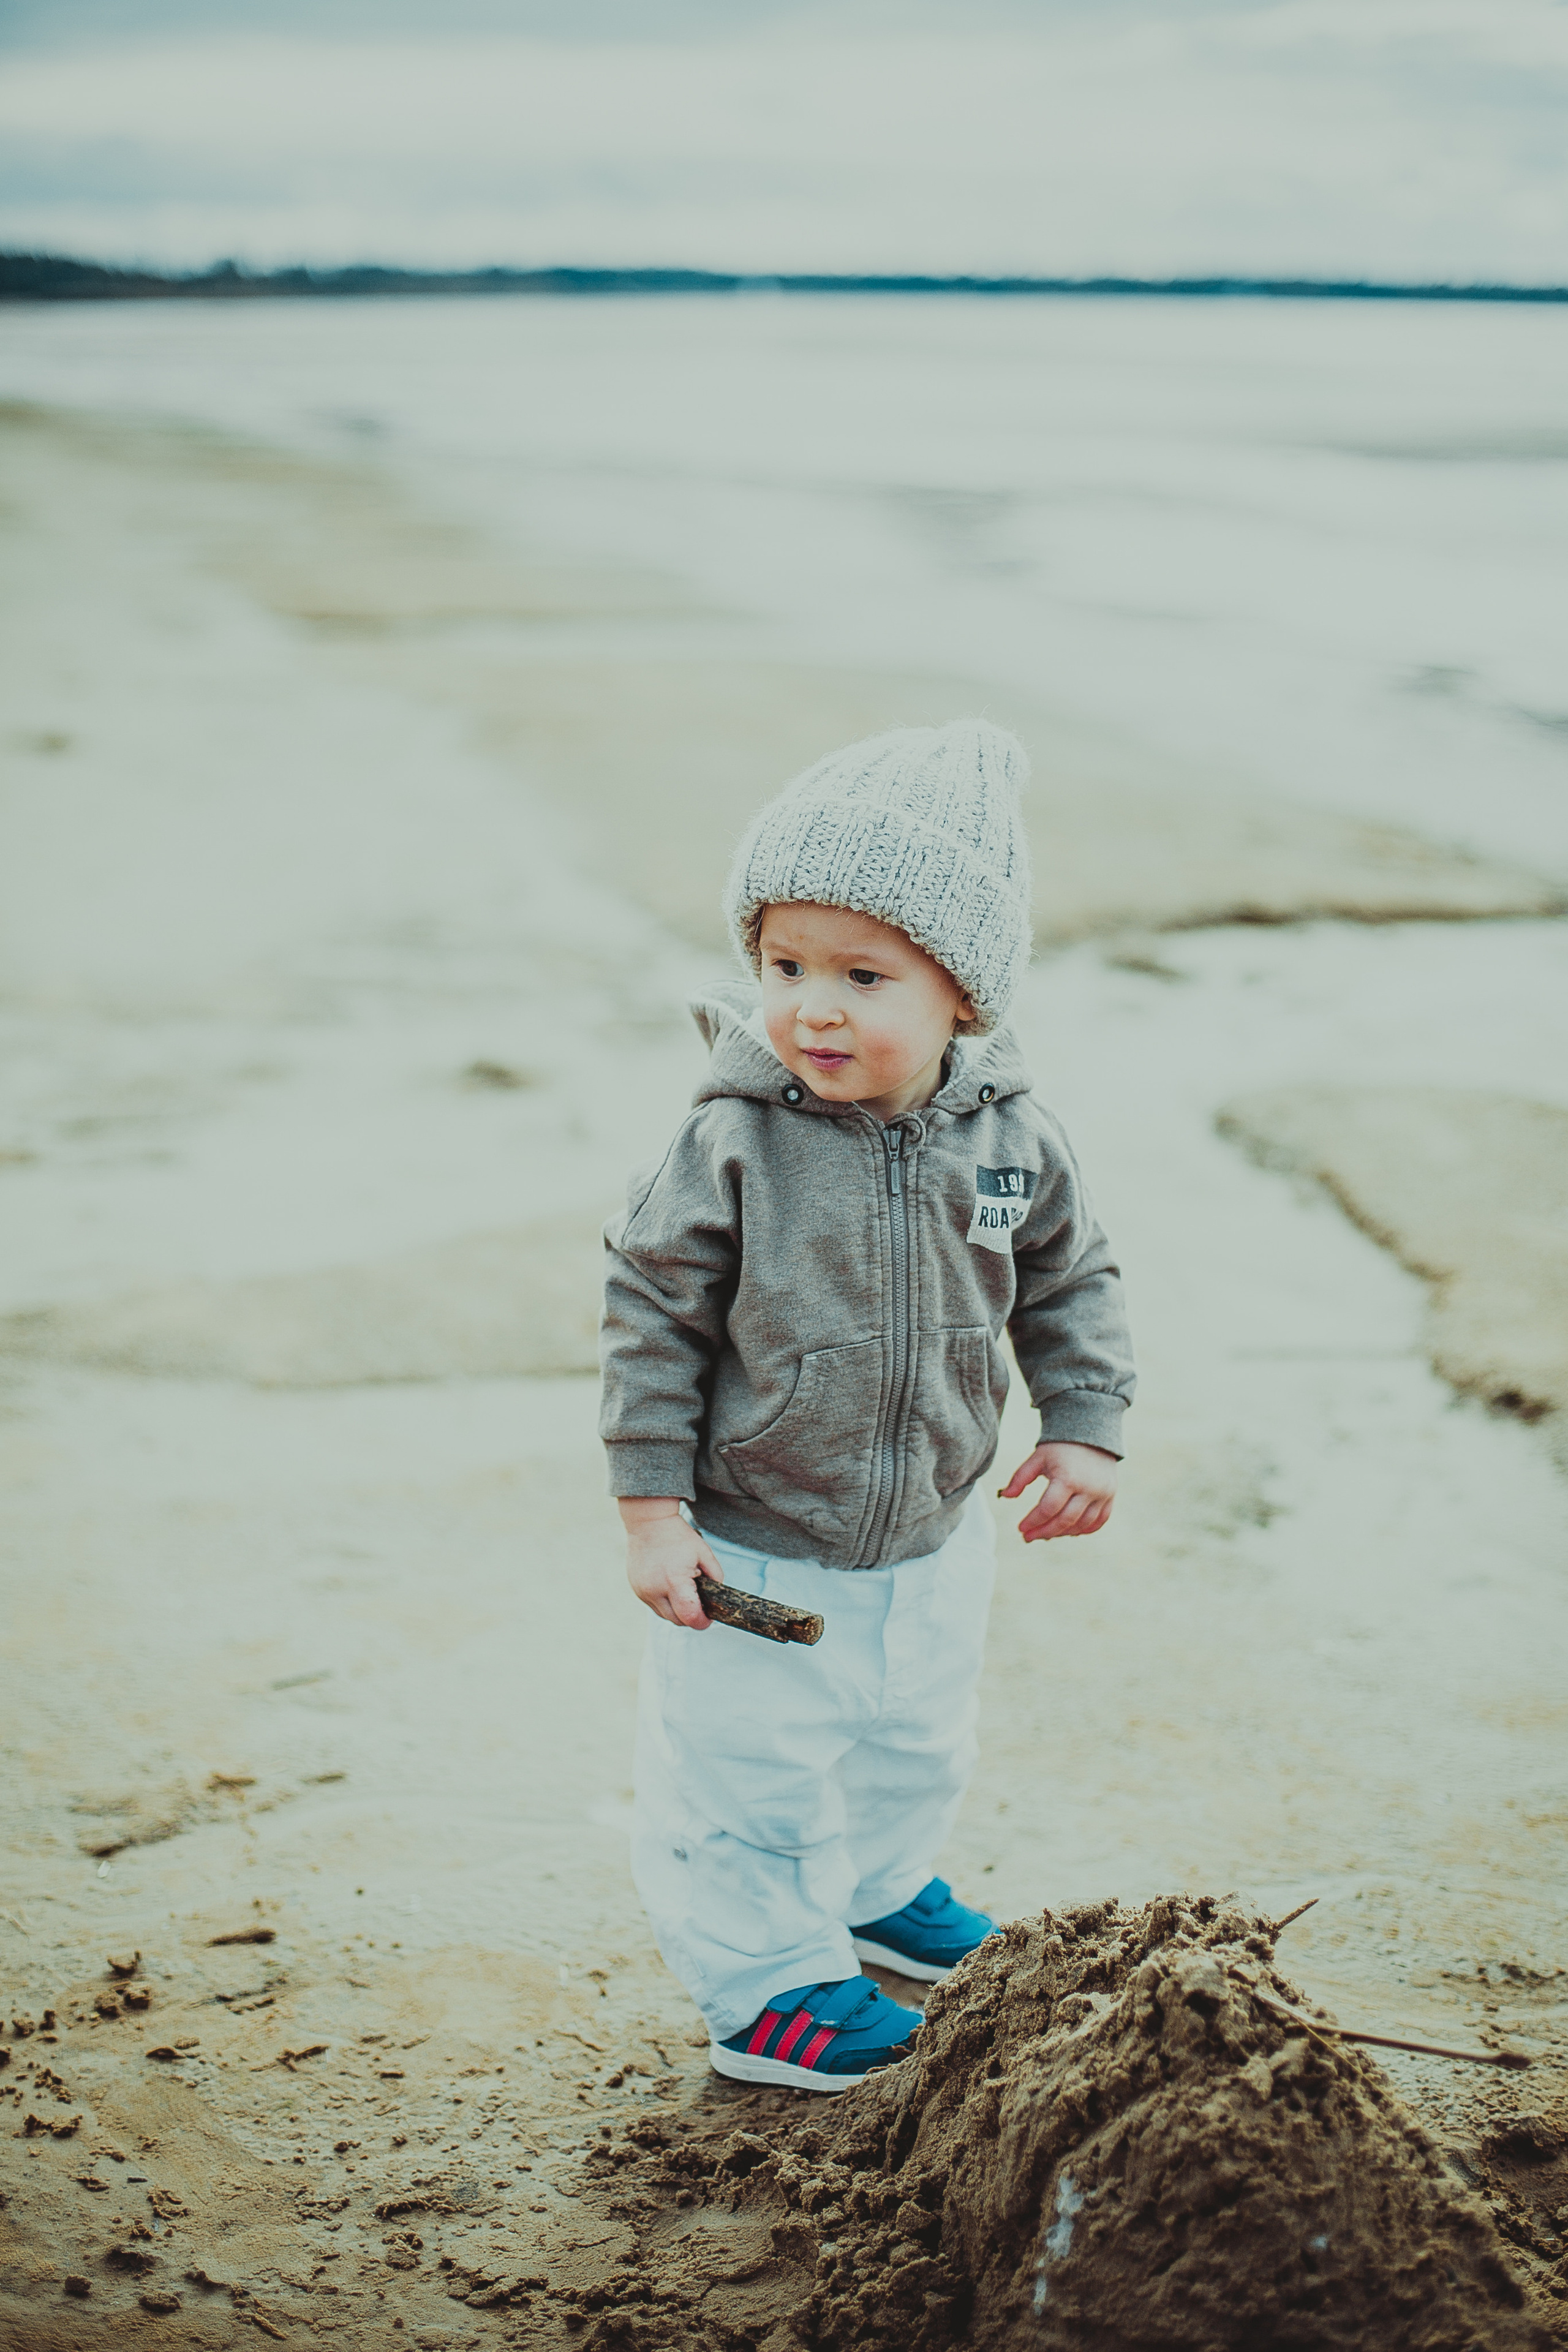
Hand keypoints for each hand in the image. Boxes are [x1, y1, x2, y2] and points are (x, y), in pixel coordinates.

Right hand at [619, 1498, 719, 1627]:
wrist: (649, 1523)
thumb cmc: (678, 1537)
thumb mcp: (704, 1554)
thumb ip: (716, 1577)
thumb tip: (716, 1598)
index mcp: (674, 1580)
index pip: (690, 1617)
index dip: (703, 1622)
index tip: (709, 1618)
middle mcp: (655, 1590)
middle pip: (677, 1621)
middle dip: (690, 1616)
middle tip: (699, 1603)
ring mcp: (643, 1592)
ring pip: (665, 1615)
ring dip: (676, 1610)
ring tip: (683, 1590)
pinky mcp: (636, 1590)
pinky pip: (654, 1606)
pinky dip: (664, 1602)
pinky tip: (669, 1586)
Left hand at [997, 1441, 1118, 1542]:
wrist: (1090, 1432)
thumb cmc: (1059, 1447)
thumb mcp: (1037, 1458)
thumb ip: (1020, 1477)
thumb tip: (1005, 1496)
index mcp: (1068, 1478)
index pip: (1048, 1509)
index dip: (1033, 1521)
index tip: (1020, 1528)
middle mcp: (1088, 1489)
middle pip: (1065, 1521)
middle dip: (1044, 1532)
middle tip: (1029, 1537)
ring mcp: (1102, 1493)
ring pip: (1083, 1525)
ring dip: (1062, 1533)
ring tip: (1045, 1534)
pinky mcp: (1110, 1495)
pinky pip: (1100, 1521)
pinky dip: (1085, 1530)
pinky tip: (1068, 1532)